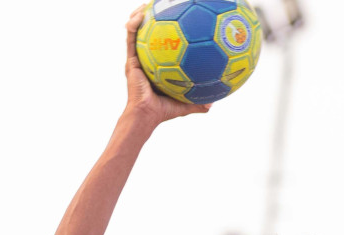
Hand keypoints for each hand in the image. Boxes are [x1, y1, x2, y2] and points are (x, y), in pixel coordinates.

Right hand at [124, 6, 212, 124]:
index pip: (160, 45)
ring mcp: (137, 58)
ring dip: (139, 16)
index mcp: (156, 66)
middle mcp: (146, 59)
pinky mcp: (131, 59)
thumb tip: (213, 104)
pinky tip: (140, 16)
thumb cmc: (163, 112)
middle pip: (147, 34)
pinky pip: (131, 38)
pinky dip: (134, 25)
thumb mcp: (184, 105)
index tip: (173, 20)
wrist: (146, 115)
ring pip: (136, 32)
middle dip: (150, 18)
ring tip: (145, 4)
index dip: (164, 32)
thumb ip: (197, 103)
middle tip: (158, 6)